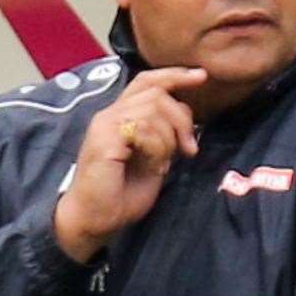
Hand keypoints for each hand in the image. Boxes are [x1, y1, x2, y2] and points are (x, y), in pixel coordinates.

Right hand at [55, 67, 205, 262]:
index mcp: (120, 116)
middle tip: (189, 149)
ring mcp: (105, 124)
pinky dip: (158, 148)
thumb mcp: (153, 160)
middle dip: (181, 118)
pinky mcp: (105, 139)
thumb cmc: (120, 195)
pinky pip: (144, 128)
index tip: (201, 76)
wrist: (94, 220)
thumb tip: (185, 120)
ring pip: (153, 109)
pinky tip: (154, 166)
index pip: (148, 81)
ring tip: (162, 164)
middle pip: (156, 92)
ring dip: (168, 139)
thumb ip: (164, 136)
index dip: (175, 75)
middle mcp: (110, 114)